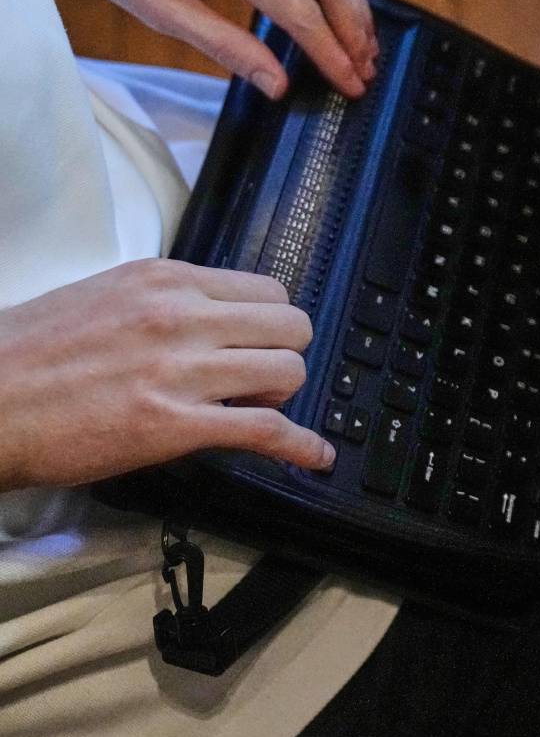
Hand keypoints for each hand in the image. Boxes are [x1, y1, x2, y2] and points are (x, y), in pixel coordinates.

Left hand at [0, 0, 374, 99]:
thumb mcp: (158, 9)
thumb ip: (226, 47)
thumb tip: (277, 83)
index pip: (299, 12)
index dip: (331, 53)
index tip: (350, 83)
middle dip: (356, 27)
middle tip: (366, 66)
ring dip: (348, 0)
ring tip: (359, 41)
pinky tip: (329, 3)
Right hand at [0, 259, 334, 491]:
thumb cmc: (29, 355)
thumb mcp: (105, 297)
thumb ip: (165, 301)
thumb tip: (213, 317)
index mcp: (165, 280)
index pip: (267, 290)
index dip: (269, 325)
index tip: (254, 345)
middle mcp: (180, 315)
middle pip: (291, 327)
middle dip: (283, 355)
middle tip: (255, 378)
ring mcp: (179, 370)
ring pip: (288, 372)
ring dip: (279, 396)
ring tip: (247, 409)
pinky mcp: (172, 426)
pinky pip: (265, 431)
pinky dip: (299, 446)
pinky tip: (313, 456)